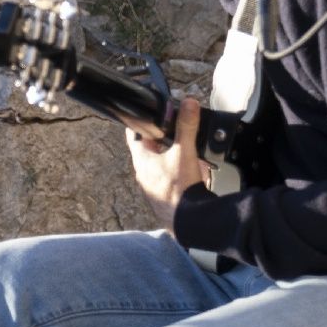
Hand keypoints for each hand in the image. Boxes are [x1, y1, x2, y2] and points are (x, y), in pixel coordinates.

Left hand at [127, 97, 205, 229]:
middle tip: (171, 131)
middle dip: (160, 140)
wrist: (190, 221)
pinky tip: (192, 175)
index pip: (134, 136)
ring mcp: (153, 189)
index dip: (140, 124)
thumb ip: (187, 126)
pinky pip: (169, 181)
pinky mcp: (164, 199)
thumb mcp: (185, 152)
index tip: (145, 117)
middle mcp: (144, 175)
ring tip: (186, 152)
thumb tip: (189, 105)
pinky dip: (178, 175)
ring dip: (170, 158)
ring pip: (159, 167)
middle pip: (148, 151)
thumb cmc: (181, 190)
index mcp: (143, 161)